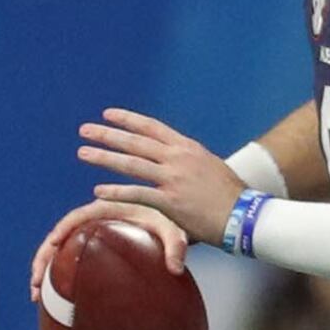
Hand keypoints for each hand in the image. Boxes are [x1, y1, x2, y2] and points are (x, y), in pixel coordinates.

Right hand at [28, 197, 190, 305]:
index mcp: (103, 210)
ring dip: (43, 272)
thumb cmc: (168, 223)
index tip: (53, 244)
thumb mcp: (174, 231)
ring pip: (56, 253)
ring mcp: (86, 237)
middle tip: (36, 285)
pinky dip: (57, 278)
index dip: (62, 230)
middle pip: (56, 239)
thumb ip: (176, 246)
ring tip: (35, 297)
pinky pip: (67, 262)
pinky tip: (52, 300)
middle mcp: (89, 223)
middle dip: (42, 260)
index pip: (75, 217)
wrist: (165, 225)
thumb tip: (176, 269)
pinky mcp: (87, 250)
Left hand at [77, 108, 241, 247]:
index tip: (108, 114)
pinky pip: (137, 194)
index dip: (128, 119)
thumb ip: (191, 164)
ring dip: (104, 157)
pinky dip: (116, 192)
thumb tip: (181, 165)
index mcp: (187, 148)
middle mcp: (178, 158)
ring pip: (131, 163)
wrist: (246, 215)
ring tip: (83, 153)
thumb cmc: (233, 196)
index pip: (152, 127)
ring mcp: (173, 179)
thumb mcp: (212, 168)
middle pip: (136, 142)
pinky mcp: (171, 201)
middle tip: (85, 130)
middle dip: (107, 134)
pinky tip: (98, 192)